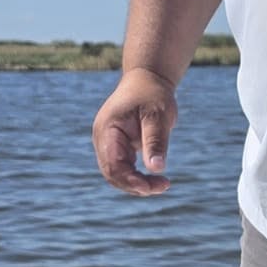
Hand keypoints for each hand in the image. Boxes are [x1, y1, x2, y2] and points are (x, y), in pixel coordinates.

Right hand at [92, 68, 176, 196]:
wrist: (147, 79)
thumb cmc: (153, 94)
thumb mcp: (157, 115)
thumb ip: (155, 141)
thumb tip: (156, 168)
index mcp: (107, 131)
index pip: (113, 166)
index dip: (131, 181)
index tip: (153, 187)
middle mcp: (103, 139)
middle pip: (112, 174)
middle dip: (136, 186)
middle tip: (163, 185)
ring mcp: (107, 143)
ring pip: (116, 174)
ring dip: (137, 184)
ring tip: (162, 184)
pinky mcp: (117, 146)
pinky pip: (123, 168)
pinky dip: (137, 177)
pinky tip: (155, 179)